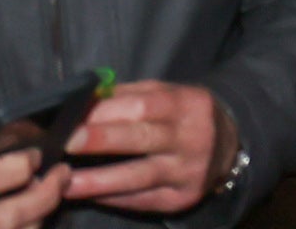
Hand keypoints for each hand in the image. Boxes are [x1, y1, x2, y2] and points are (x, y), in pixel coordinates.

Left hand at [62, 83, 231, 213]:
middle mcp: (192, 138)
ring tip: (66, 181)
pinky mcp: (181, 200)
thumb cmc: (185, 115)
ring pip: (139, 177)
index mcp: (188, 104)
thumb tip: (84, 100)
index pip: (143, 106)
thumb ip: (128, 96)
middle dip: (101, 140)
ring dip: (98, 180)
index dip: (106, 112)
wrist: (229, 146)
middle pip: (142, 139)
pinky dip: (112, 198)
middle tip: (65, 143)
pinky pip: (141, 200)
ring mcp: (188, 172)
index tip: (73, 116)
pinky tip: (88, 195)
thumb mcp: (167, 94)